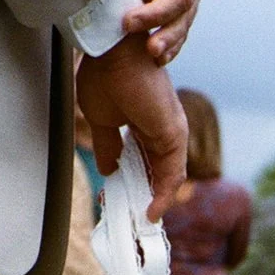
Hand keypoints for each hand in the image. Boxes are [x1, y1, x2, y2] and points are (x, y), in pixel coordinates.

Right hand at [76, 36, 187, 218]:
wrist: (111, 50)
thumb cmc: (104, 74)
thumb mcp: (102, 120)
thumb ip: (108, 147)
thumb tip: (108, 170)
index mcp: (147, 125)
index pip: (145, 164)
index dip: (133, 186)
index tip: (117, 202)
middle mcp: (163, 131)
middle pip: (158, 174)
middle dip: (143, 199)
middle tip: (128, 219)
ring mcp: (171, 133)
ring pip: (166, 178)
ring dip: (153, 202)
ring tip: (138, 223)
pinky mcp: (173, 135)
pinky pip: (172, 174)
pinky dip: (163, 195)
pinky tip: (151, 212)